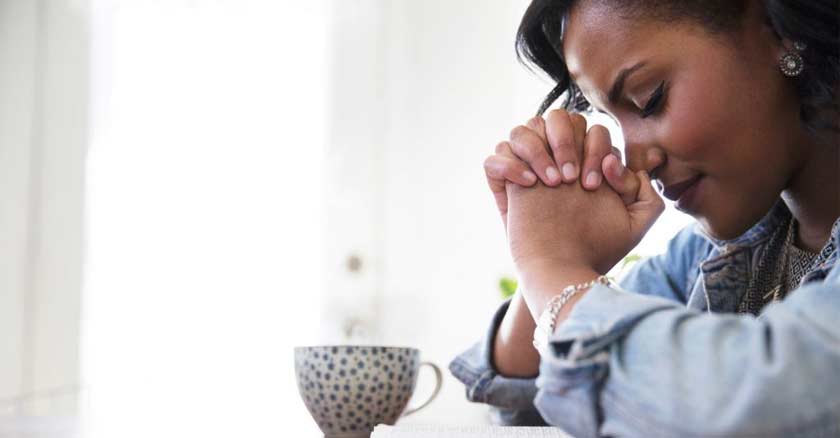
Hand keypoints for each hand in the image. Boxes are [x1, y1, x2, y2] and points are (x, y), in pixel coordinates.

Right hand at [504, 135, 663, 276]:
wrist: (564, 271)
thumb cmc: (598, 248)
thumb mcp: (636, 221)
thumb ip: (644, 190)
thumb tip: (615, 162)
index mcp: (586, 161)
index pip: (589, 128)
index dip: (595, 149)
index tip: (594, 185)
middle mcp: (557, 159)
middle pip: (557, 118)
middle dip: (566, 141)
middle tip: (571, 178)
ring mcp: (529, 169)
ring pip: (523, 130)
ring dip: (537, 150)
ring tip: (551, 183)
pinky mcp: (504, 184)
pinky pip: (495, 156)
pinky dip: (509, 164)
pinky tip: (528, 185)